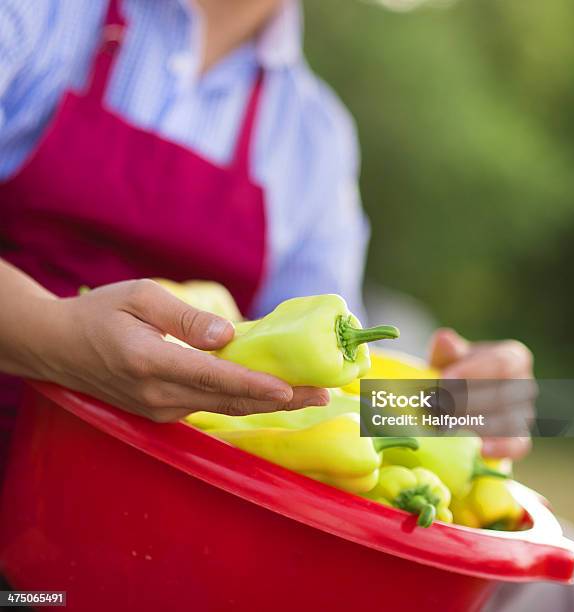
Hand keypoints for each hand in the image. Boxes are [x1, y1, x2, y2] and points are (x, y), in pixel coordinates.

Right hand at [30, 279, 328, 421]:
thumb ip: (184, 319)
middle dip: (280, 399)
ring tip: (307, 395)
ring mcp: (160, 409)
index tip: (294, 389)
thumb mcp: (139, 297)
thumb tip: (227, 335)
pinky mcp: (161, 411)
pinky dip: (242, 399)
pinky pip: (209, 406)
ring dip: (266, 401)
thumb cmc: (99, 315)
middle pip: (230, 400)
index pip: (215, 377)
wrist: (58, 347)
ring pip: (223, 407)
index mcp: (151, 363)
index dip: (257, 384)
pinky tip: (268, 391)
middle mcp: (159, 395)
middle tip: (322, 394)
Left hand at [429, 328, 533, 459]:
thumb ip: (446, 350)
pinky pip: (518, 445)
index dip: (472, 371)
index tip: (444, 380)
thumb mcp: (448, 357)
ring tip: (443, 425)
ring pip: (506, 420)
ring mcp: (525, 413)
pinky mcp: (520, 438)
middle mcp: (525, 384)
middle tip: (436, 407)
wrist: (457, 400)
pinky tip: (480, 449)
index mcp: (513, 357)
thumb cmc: (454, 372)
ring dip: (474, 424)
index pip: (501, 363)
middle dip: (466, 401)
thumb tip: (444, 340)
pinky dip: (501, 447)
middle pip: (501, 394)